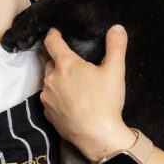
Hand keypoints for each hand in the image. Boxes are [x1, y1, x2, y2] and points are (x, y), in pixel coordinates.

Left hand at [40, 26, 131, 160]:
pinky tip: (70, 101)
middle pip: (50, 62)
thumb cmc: (105, 101)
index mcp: (66, 65)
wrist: (97, 135)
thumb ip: (116, 47)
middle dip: (59, 60)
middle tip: (72, 62)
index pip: (52, 42)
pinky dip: (57, 96)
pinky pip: (49, 98)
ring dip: (57, 79)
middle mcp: (51, 78)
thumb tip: (117, 28)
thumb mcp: (115, 71)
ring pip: (49, 81)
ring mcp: (46, 96)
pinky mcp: (46, 112)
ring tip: (73, 84)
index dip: (53, 34)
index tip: (55, 31)